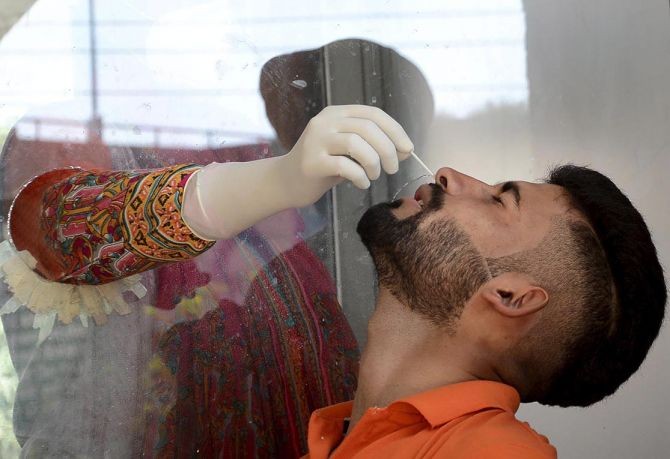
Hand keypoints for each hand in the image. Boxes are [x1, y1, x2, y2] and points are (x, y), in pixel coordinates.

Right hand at [182, 105, 413, 239]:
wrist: (285, 182)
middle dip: (387, 149)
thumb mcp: (346, 149)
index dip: (395, 130)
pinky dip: (360, 176)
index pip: (372, 114)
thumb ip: (370, 144)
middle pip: (367, 128)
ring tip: (373, 175)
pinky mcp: (311, 162)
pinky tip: (361, 183)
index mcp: (336, 114)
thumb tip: (404, 149)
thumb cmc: (322, 166)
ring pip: (356, 144)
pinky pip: (344, 166)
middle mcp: (325, 122)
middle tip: (393, 168)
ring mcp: (316, 141)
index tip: (407, 149)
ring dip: (374, 163)